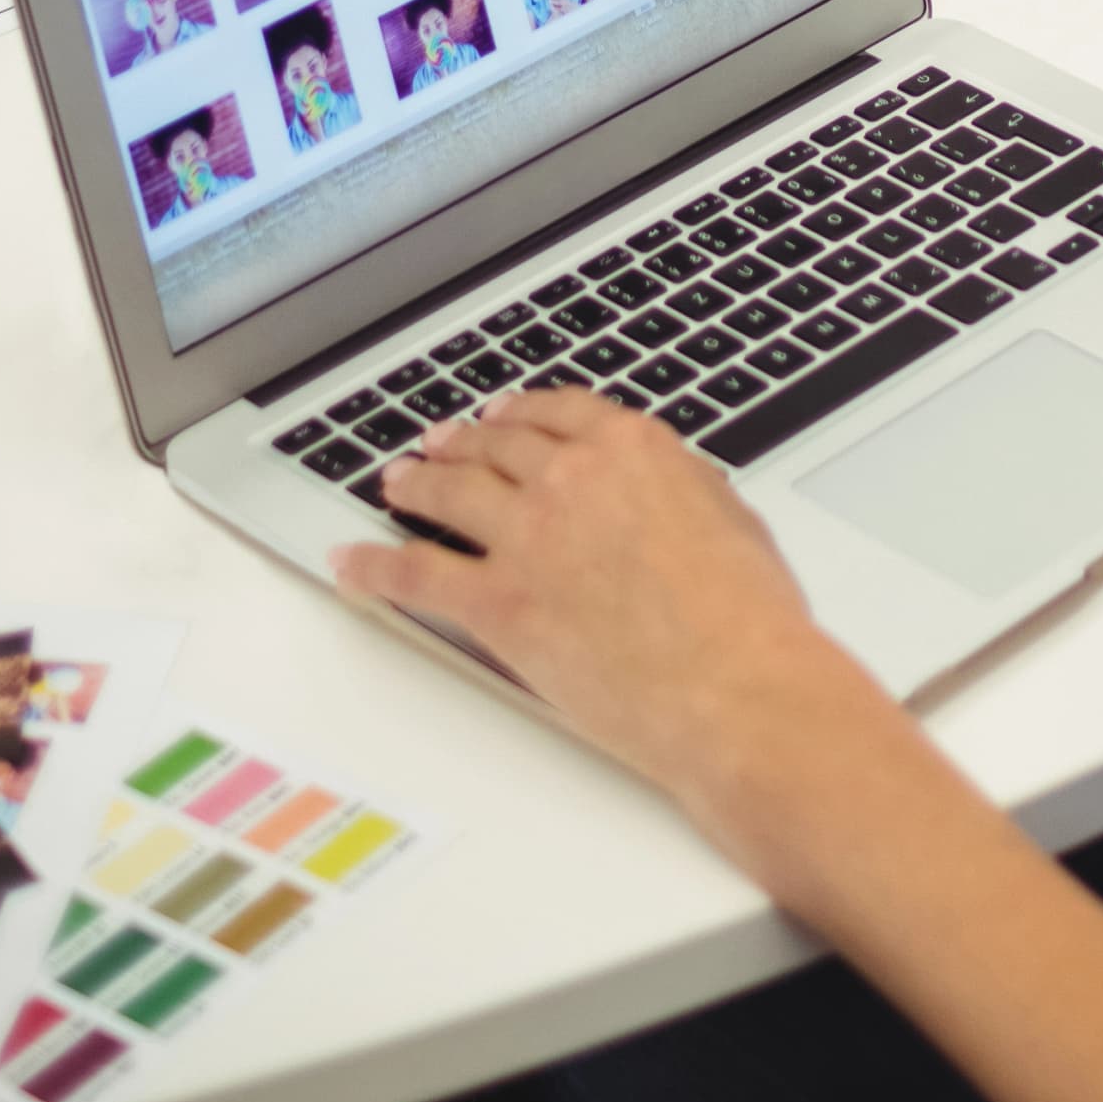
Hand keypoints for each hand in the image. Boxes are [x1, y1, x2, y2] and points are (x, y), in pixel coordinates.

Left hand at [339, 391, 871, 871]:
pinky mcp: (496, 603)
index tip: (503, 415)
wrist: (735, 689)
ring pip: (449, 492)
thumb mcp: (732, 518)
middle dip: (461, 443)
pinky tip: (352, 562)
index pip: (558, 412)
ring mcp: (527, 538)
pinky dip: (374, 567)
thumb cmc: (749, 619)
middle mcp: (570, 479)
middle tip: (439, 444)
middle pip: (495, 446)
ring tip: (397, 483)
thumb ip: (682, 490)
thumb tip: (665, 492)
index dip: (520, 412)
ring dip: (416, 484)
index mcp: (632, 448)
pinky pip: (416, 575)